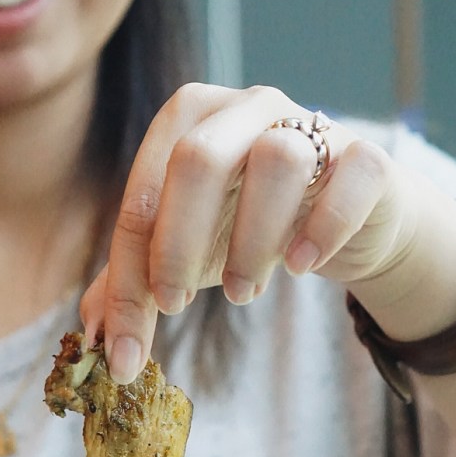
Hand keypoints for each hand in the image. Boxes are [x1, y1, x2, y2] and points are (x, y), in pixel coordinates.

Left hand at [80, 82, 419, 382]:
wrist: (345, 223)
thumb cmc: (249, 227)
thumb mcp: (184, 252)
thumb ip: (134, 284)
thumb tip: (91, 337)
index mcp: (187, 121)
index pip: (143, 196)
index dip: (129, 275)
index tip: (126, 347)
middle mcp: (244, 109)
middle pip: (199, 159)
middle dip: (178, 243)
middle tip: (174, 305)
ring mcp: (309, 124)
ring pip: (277, 160)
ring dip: (252, 241)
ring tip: (243, 296)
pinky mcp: (364, 158)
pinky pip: (349, 176)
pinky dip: (324, 226)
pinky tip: (302, 266)